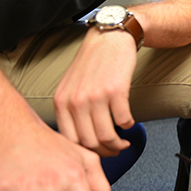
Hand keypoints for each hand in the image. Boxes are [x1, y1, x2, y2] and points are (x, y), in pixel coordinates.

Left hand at [53, 28, 136, 156]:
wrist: (109, 38)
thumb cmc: (92, 63)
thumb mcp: (70, 86)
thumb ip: (70, 110)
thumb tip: (80, 139)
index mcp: (61, 102)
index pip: (69, 140)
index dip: (85, 152)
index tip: (97, 152)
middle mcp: (75, 101)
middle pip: (89, 142)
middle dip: (104, 152)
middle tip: (114, 150)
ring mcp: (95, 96)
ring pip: (106, 135)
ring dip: (118, 144)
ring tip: (124, 142)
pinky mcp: (116, 91)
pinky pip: (123, 120)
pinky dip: (129, 126)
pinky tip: (130, 123)